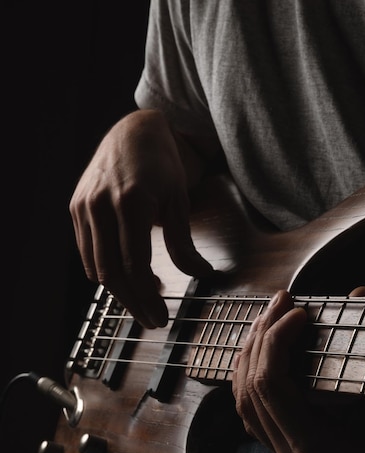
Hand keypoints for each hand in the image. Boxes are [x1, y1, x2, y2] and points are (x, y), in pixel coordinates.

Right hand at [69, 109, 212, 327]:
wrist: (133, 132)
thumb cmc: (162, 166)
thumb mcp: (179, 201)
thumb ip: (184, 242)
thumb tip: (201, 275)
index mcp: (132, 203)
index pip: (135, 266)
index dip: (148, 298)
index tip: (161, 318)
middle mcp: (102, 205)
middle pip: (113, 273)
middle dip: (134, 303)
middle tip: (152, 320)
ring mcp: (84, 207)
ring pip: (97, 267)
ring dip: (120, 290)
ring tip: (144, 298)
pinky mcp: (76, 208)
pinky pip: (87, 253)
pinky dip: (105, 271)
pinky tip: (126, 275)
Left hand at [232, 289, 364, 452]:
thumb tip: (358, 294)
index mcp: (314, 448)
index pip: (271, 384)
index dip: (276, 339)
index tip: (298, 311)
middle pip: (251, 389)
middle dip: (261, 338)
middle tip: (279, 303)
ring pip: (245, 403)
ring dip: (251, 356)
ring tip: (267, 321)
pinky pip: (254, 415)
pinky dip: (252, 380)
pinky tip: (261, 356)